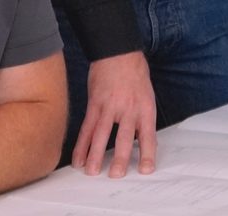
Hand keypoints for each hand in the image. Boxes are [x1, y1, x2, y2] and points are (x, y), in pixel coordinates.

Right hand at [74, 51, 156, 177]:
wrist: (119, 52)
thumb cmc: (135, 75)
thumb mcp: (147, 96)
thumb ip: (142, 118)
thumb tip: (142, 142)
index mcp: (145, 109)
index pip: (148, 136)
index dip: (147, 154)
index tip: (146, 170)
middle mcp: (128, 109)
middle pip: (124, 137)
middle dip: (120, 158)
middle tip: (116, 174)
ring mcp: (110, 106)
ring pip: (101, 134)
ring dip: (95, 155)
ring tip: (92, 172)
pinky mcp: (94, 103)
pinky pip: (87, 127)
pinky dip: (82, 144)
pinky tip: (78, 157)